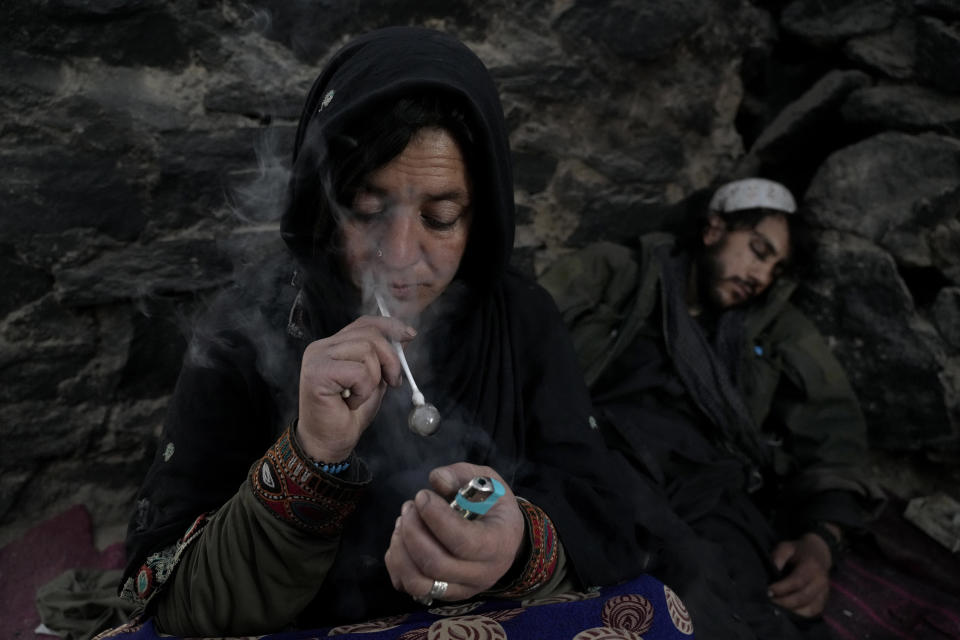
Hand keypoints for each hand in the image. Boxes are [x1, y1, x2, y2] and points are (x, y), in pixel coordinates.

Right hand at [297, 316, 414, 461]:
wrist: (330, 443)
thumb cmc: (349, 415)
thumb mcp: (375, 380)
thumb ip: (385, 358)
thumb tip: (406, 335)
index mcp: (333, 345)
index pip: (364, 323)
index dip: (390, 326)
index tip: (410, 335)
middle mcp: (321, 347)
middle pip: (369, 334)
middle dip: (390, 358)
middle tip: (394, 382)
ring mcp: (317, 358)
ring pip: (366, 351)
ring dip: (373, 379)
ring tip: (360, 396)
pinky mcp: (317, 373)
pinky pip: (359, 372)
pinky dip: (363, 390)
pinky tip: (351, 402)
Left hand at [384, 463, 524, 602]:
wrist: (504, 537)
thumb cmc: (493, 506)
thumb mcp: (487, 480)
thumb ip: (461, 475)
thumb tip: (437, 481)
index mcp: (498, 543)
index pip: (463, 541)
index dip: (436, 517)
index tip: (423, 496)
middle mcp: (482, 574)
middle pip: (436, 564)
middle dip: (413, 531)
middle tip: (410, 506)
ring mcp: (461, 589)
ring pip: (418, 582)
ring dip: (401, 549)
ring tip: (403, 522)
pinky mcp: (442, 594)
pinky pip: (408, 586)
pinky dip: (396, 562)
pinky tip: (402, 539)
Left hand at [768, 532, 832, 616]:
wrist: (819, 553)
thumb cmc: (798, 551)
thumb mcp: (786, 547)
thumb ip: (778, 556)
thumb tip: (773, 569)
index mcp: (812, 566)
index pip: (797, 581)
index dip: (781, 588)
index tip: (768, 590)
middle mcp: (821, 580)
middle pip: (803, 597)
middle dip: (784, 602)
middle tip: (769, 601)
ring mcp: (825, 591)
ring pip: (809, 608)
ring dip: (791, 610)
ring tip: (776, 607)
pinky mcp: (824, 599)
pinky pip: (814, 611)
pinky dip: (801, 614)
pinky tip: (788, 611)